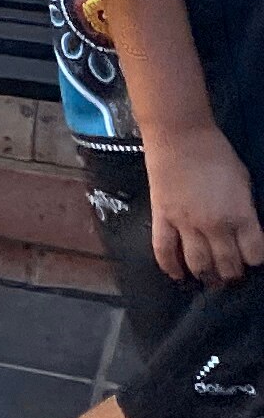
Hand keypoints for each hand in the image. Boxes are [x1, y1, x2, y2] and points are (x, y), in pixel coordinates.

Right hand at [146, 127, 263, 287]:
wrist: (179, 137)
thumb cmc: (216, 153)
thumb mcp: (244, 182)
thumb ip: (245, 210)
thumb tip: (244, 229)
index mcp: (241, 215)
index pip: (254, 255)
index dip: (254, 261)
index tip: (251, 261)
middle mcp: (216, 225)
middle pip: (227, 264)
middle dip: (231, 274)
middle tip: (230, 275)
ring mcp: (186, 224)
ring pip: (198, 263)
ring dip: (206, 275)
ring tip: (209, 279)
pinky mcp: (162, 218)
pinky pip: (163, 249)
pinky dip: (170, 266)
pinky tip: (176, 275)